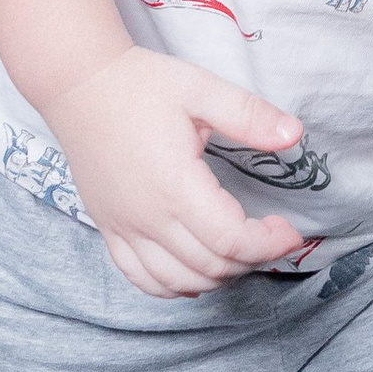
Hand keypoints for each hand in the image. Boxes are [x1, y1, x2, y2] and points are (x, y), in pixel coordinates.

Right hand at [48, 47, 317, 296]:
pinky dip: (174, 287)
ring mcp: (124, 228)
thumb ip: (249, 115)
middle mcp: (147, 217)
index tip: (290, 230)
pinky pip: (141, 279)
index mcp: (175, 185)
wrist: (76, 85)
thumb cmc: (139, 84)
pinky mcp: (108, 229)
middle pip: (210, 266)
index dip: (268, 245)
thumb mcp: (201, 88)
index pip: (230, 240)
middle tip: (272, 235)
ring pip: (178, 282)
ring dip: (218, 276)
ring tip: (239, 250)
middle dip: (252, 259)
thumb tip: (296, 135)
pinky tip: (195, 272)